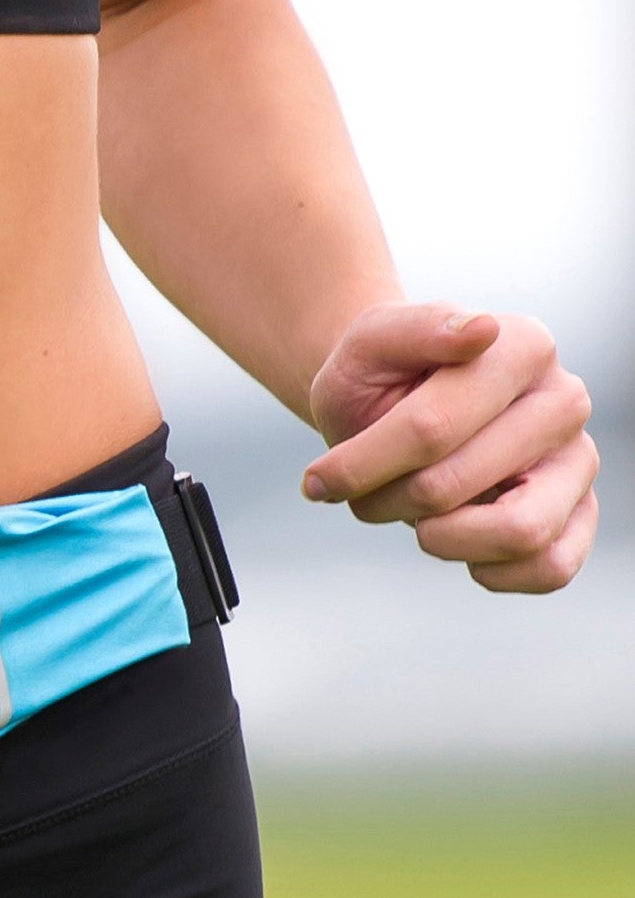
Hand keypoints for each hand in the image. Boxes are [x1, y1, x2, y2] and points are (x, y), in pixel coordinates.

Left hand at [304, 303, 597, 592]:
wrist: (393, 409)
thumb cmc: (381, 378)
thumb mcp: (372, 342)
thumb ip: (418, 327)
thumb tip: (479, 329)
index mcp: (524, 347)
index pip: (430, 429)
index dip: (360, 466)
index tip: (319, 477)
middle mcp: (564, 401)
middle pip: (454, 484)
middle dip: (390, 499)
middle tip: (368, 492)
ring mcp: (577, 461)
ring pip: (518, 532)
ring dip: (441, 539)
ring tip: (419, 516)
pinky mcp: (579, 515)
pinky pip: (551, 568)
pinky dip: (492, 570)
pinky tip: (459, 540)